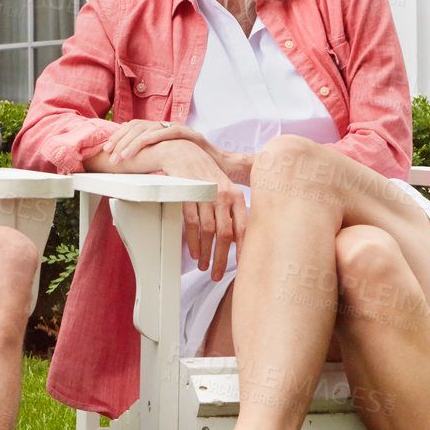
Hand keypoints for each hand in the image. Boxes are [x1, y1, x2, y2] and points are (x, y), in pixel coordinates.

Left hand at [104, 120, 250, 184]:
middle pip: (138, 126)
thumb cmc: (197, 172)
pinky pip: (170, 131)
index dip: (119, 138)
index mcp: (162, 135)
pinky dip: (154, 137)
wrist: (225, 171)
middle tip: (111, 155)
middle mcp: (169, 129)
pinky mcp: (192, 135)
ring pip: (150, 128)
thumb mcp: (169, 167)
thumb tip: (132, 174)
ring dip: (133, 141)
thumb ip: (153, 165)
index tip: (108, 150)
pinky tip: (143, 144)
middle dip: (121, 140)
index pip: (135, 129)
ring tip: (122, 155)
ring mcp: (180, 130)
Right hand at [148, 140, 247, 279]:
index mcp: (236, 196)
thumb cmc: (207, 175)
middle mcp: (223, 196)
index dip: (244, 249)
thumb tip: (239, 239)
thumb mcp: (225, 190)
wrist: (185, 154)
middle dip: (222, 258)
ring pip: (208, 231)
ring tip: (205, 267)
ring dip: (206, 253)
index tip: (244, 267)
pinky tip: (195, 253)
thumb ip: (233, 212)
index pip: (244, 228)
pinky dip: (193, 242)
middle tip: (218, 275)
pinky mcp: (188, 196)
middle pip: (225, 234)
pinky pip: (192, 224)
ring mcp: (205, 195)